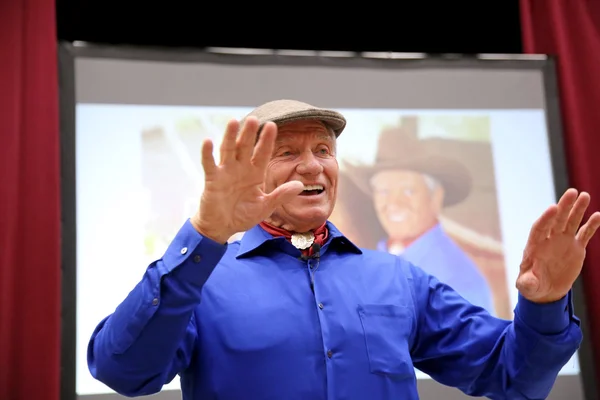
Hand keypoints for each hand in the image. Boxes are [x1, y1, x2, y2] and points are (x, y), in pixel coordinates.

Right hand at [190, 117, 303, 242]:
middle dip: (250, 134)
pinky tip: (208, 141)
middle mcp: (240, 168)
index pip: (262, 153)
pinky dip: (208, 153)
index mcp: (255, 173)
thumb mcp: (265, 206)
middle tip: (255, 119)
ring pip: (228, 150)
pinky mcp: (212, 179)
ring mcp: (225, 172)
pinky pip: (209, 164)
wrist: (223, 227)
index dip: (267, 140)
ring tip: (233, 121)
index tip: (273, 125)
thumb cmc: (243, 215)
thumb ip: (281, 195)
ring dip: (230, 136)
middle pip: (245, 147)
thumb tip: (300, 185)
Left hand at [517, 188, 599, 302]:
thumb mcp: (527, 286)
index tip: (553, 207)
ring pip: (571, 222)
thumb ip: (526, 283)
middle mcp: (549, 240)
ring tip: (584, 195)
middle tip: (572, 192)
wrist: (545, 290)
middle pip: (556, 220)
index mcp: (534, 246)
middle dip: (564, 206)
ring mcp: (563, 242)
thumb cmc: (532, 286)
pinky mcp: (575, 248)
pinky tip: (598, 215)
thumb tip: (525, 284)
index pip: (539, 228)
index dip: (546, 218)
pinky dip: (591, 226)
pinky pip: (584, 234)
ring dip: (578, 209)